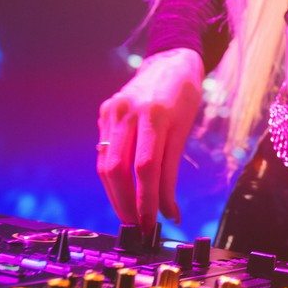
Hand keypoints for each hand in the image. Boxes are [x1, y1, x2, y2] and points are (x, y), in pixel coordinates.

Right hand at [96, 48, 203, 228]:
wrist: (170, 60)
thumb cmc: (184, 96)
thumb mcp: (183, 132)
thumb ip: (171, 172)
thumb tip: (169, 212)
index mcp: (154, 115)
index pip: (145, 168)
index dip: (146, 200)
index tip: (152, 224)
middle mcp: (128, 112)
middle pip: (118, 169)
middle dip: (125, 204)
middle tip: (137, 226)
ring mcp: (112, 111)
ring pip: (106, 164)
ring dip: (115, 195)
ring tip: (129, 215)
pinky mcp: (104, 112)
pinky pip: (104, 151)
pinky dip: (112, 174)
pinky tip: (121, 188)